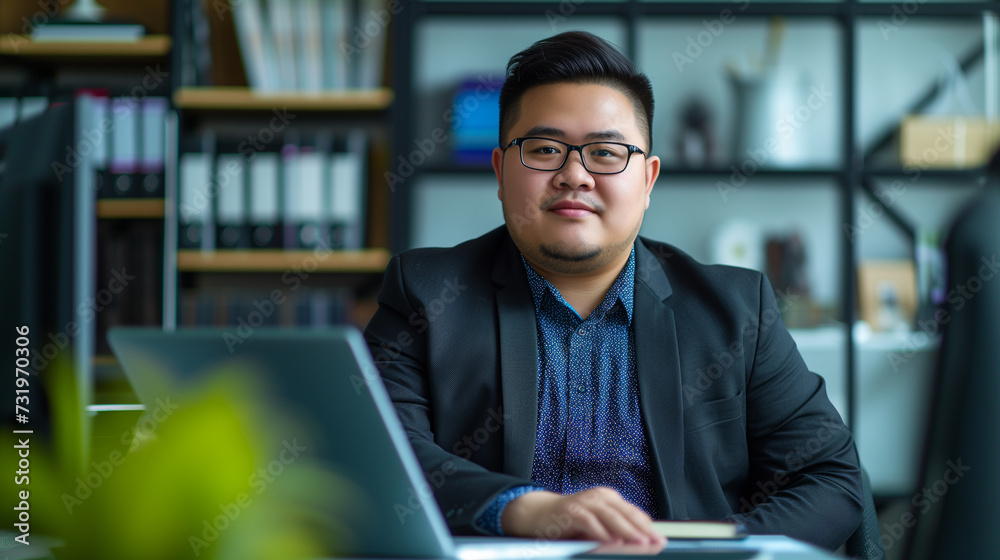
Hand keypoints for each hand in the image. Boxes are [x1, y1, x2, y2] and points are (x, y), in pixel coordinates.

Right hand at [500, 487, 665, 545]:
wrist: (539, 514)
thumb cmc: (570, 522)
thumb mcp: (597, 525)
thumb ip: (615, 531)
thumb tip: (640, 543)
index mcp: (609, 498)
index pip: (634, 512)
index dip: (648, 527)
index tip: (661, 541)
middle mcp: (599, 496)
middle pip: (626, 513)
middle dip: (642, 530)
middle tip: (654, 543)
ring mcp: (585, 502)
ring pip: (611, 516)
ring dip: (626, 531)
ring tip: (639, 542)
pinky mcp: (571, 510)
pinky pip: (589, 522)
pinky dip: (601, 532)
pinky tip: (610, 541)